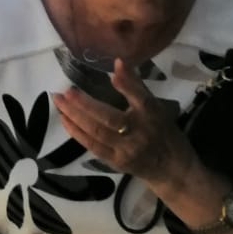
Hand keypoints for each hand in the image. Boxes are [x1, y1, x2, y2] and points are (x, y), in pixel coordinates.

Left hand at [52, 58, 196, 190]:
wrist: (173, 171)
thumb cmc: (163, 132)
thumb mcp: (156, 107)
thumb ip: (136, 86)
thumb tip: (117, 62)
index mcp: (153, 115)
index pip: (141, 98)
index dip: (128, 84)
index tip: (114, 70)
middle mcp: (140, 133)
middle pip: (110, 119)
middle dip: (85, 104)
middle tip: (66, 91)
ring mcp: (127, 151)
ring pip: (97, 133)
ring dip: (74, 116)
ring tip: (58, 100)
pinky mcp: (117, 163)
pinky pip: (93, 147)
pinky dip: (77, 133)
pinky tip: (65, 119)